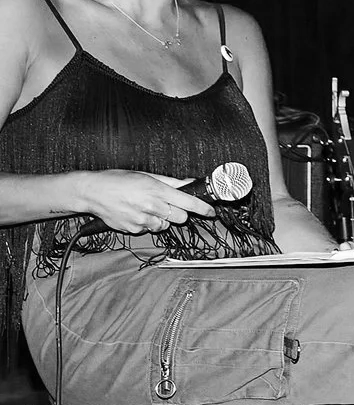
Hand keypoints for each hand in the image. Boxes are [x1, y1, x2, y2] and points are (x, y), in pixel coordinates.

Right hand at [79, 170, 214, 234]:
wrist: (91, 192)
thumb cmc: (117, 180)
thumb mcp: (146, 175)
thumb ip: (171, 182)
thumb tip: (190, 182)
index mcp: (157, 190)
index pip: (188, 202)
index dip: (203, 209)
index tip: (211, 212)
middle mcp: (151, 206)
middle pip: (181, 218)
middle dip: (179, 212)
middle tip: (167, 204)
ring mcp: (142, 220)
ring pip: (165, 225)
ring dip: (162, 219)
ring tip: (146, 207)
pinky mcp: (133, 229)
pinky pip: (149, 229)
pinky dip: (147, 223)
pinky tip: (135, 213)